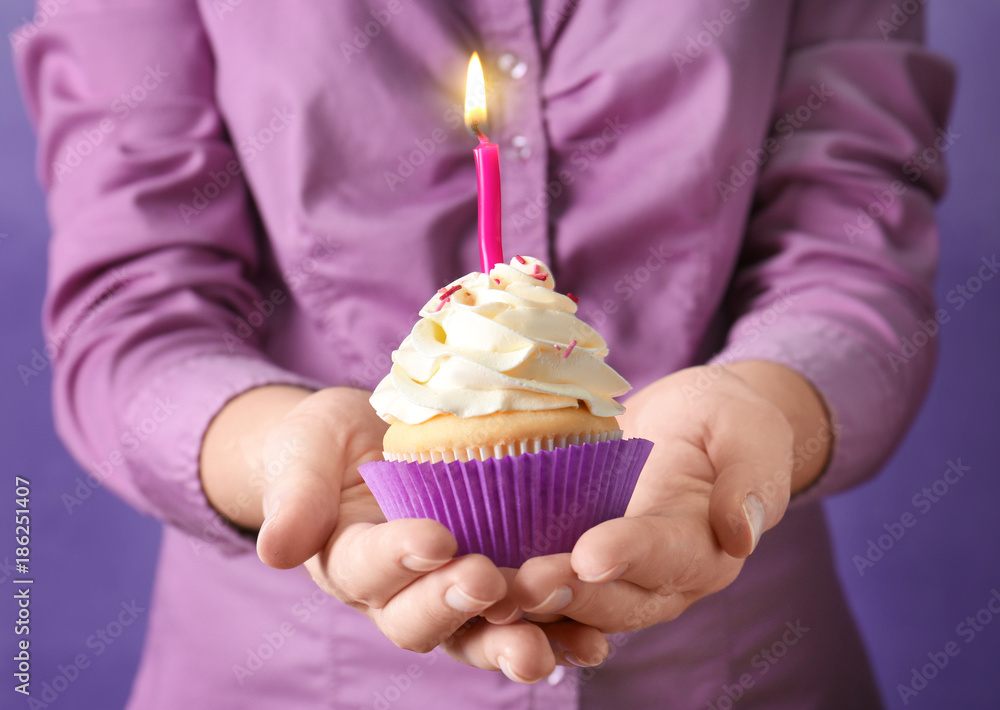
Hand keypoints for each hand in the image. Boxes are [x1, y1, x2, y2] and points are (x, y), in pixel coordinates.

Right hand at [201, 386, 607, 680]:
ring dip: (512, 638)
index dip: (399, 559)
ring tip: (546, 642)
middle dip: (457, 605)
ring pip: (476, 634)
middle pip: (422, 621)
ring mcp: (448, 594)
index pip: (367, 570)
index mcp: (346, 561)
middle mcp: (397, 593)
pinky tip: (592, 640)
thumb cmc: (329, 443)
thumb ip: (296, 495)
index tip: (435, 537)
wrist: (372, 441)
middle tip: (491, 581)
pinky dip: (557, 633)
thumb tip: (276, 550)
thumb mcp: (306, 449)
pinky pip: (523, 619)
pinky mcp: (496, 585)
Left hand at [510, 362, 830, 635]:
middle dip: (568, 595)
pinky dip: (513, 588)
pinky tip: (469, 578)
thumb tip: (742, 532)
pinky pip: (549, 585)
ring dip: (533, 605)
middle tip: (522, 584)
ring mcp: (616, 577)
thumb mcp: (749, 432)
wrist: (697, 426)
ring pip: (576, 605)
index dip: (630, 557)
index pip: (667, 557)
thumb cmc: (726, 421)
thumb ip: (751, 478)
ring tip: (489, 593)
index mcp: (705, 548)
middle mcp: (660, 579)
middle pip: (616, 599)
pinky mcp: (578, 560)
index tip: (590, 555)